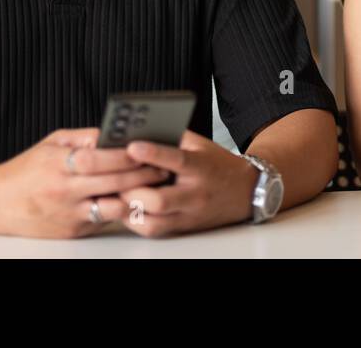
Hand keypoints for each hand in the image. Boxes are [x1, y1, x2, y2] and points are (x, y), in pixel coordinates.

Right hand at [0, 128, 170, 238]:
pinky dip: (120, 210)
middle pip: (112, 183)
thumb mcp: (51, 143)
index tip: (145, 149)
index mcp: (58, 164)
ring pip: (113, 206)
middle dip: (141, 174)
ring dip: (136, 196)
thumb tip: (113, 133)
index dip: (125, 155)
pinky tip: (133, 200)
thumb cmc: (26, 170)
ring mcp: (69, 214)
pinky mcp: (73, 232)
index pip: (99, 158)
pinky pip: (104, 220)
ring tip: (152, 185)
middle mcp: (64, 191)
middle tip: (161, 167)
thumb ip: (83, 138)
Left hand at [116, 130, 260, 237]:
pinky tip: (126, 209)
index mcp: (200, 167)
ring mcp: (189, 214)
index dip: (153, 154)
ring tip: (116, 195)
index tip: (132, 147)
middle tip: (116, 179)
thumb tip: (141, 130)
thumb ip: (173, 137)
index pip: (177, 160)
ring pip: (154, 222)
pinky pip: (154, 231)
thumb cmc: (217, 165)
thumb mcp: (200, 144)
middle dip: (132, 190)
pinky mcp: (184, 228)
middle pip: (160, 200)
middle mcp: (195, 194)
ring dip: (130, 210)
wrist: (245, 192)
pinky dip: (136, 221)